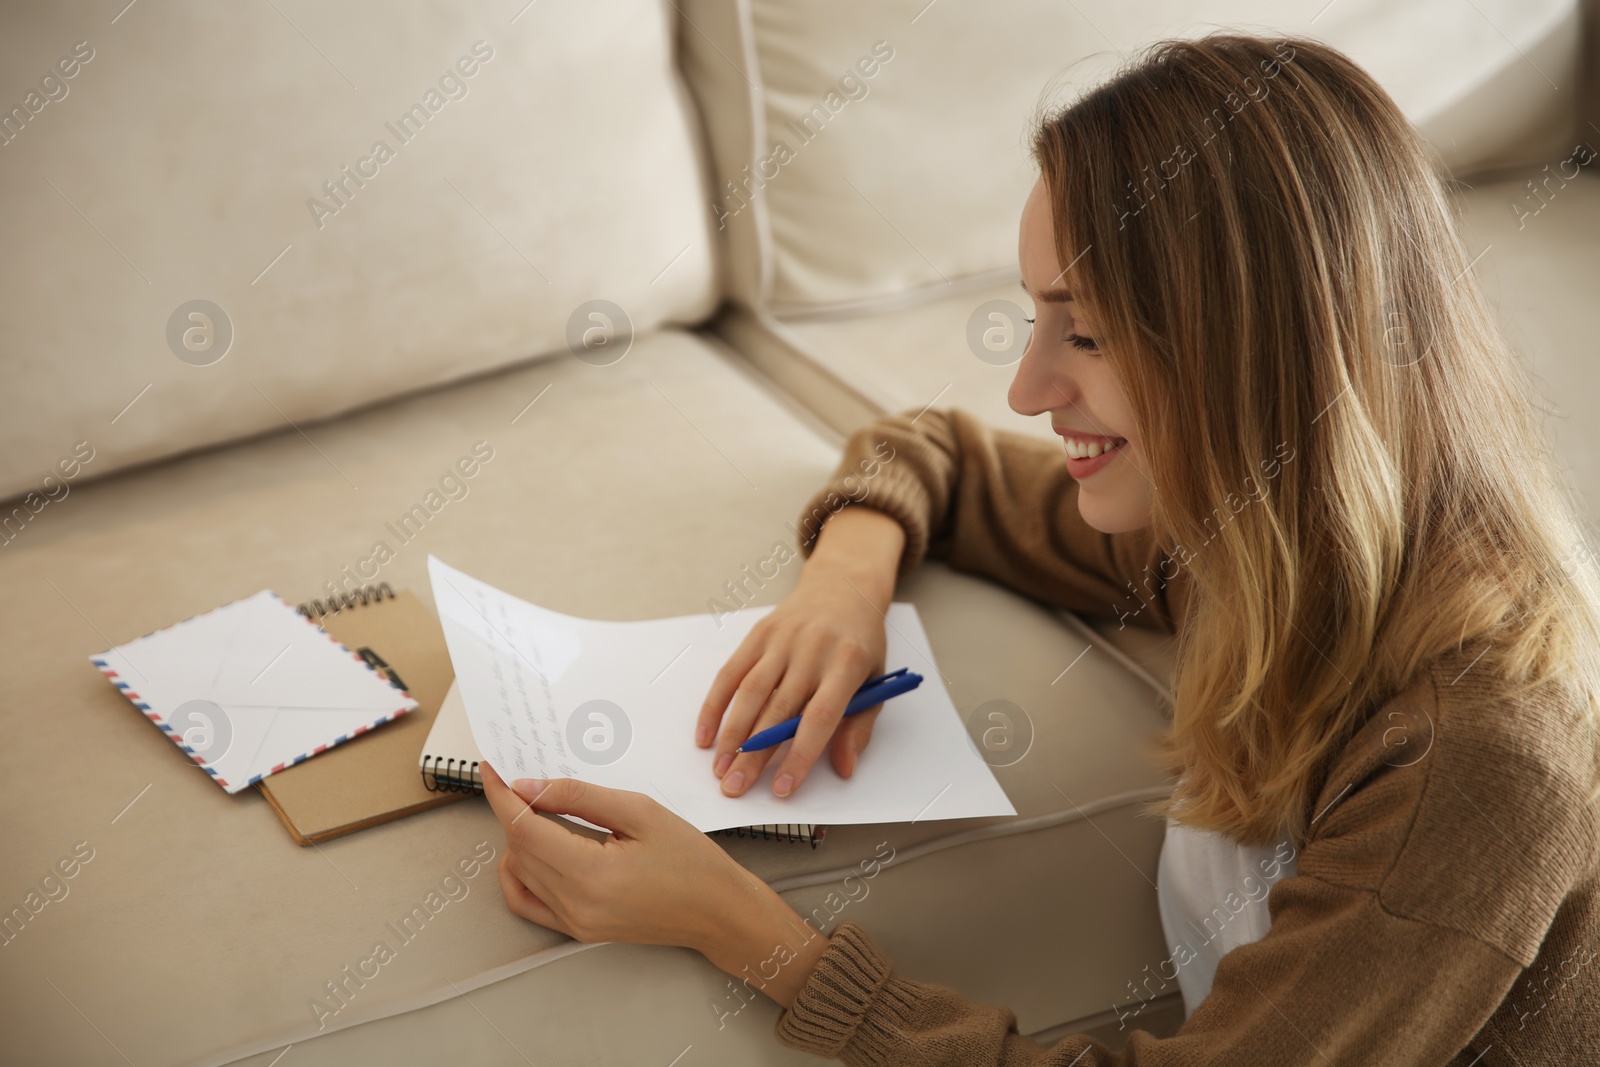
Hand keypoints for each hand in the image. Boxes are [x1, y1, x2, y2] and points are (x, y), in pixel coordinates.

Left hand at [481, 762, 770, 953]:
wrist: (717, 910)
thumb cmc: (690, 860)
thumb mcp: (640, 812)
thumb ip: (579, 797)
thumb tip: (529, 787)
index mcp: (591, 874)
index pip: (524, 828)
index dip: (502, 795)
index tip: (493, 769)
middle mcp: (575, 905)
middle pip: (518, 848)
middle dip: (512, 809)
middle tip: (520, 779)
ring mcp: (574, 923)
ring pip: (520, 872)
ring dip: (517, 838)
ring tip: (534, 809)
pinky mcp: (577, 930)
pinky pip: (527, 903)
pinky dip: (519, 873)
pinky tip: (529, 851)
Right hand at [695, 506, 902, 799]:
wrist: (843, 586)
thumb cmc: (862, 642)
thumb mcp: (876, 682)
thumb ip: (859, 726)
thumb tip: (843, 769)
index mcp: (847, 662)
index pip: (820, 716)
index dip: (799, 755)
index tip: (782, 789)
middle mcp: (811, 649)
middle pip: (778, 709)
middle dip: (753, 754)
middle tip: (735, 788)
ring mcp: (782, 639)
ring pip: (750, 692)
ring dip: (731, 734)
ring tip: (719, 769)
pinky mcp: (759, 634)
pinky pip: (731, 672)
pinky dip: (714, 704)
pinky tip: (705, 735)